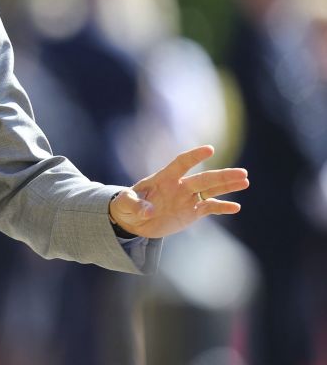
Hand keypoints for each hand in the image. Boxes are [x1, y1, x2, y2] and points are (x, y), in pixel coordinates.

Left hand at [109, 145, 249, 238]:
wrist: (134, 220)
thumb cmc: (127, 206)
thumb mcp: (125, 204)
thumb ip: (135, 204)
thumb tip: (149, 211)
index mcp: (163, 178)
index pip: (181, 163)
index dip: (194, 156)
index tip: (210, 149)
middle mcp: (179, 186)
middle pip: (203, 179)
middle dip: (222, 176)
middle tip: (242, 173)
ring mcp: (187, 198)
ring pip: (211, 190)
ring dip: (228, 186)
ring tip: (245, 180)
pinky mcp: (192, 212)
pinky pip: (210, 208)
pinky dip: (222, 207)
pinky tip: (236, 207)